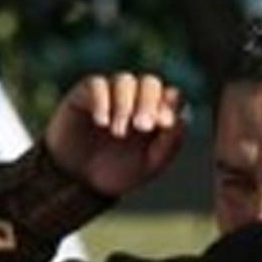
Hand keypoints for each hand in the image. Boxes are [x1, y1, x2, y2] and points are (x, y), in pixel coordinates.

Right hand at [44, 72, 182, 197]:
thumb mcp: (152, 163)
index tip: (164, 124)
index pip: (172, 95)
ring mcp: (111, 94)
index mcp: (158, 113)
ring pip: (125, 80)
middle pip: (150, 83)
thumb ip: (170, 142)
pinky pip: (96, 84)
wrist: (81, 181)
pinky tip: (102, 122)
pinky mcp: (84, 95)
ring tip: (118, 133)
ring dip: (125, 105)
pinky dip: (101, 100)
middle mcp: (137, 99)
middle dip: (149, 103)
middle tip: (142, 127)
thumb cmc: (122, 172)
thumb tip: (180, 118)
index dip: (171, 105)